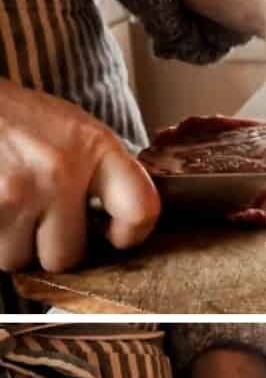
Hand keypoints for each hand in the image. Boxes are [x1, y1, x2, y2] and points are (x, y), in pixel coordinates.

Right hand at [0, 79, 159, 272]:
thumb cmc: (19, 118)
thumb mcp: (75, 129)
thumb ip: (103, 173)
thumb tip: (120, 225)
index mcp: (95, 147)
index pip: (140, 210)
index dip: (131, 234)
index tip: (115, 236)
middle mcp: (60, 171)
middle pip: (67, 256)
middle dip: (49, 245)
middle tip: (39, 218)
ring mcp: (16, 192)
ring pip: (19, 259)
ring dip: (12, 243)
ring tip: (8, 205)